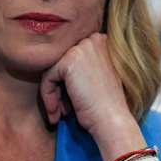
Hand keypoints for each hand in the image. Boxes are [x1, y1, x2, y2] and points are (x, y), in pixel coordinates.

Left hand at [40, 33, 146, 160]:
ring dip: (52, 93)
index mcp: (102, 40)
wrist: (112, 120)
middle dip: (59, 86)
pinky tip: (56, 111)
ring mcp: (81, 48)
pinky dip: (48, 95)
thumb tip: (54, 66)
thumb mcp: (97, 75)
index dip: (68, 79)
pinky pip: (47, 77)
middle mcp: (93, 39)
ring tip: (58, 112)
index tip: (69, 99)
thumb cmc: (106, 104)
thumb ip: (80, 65)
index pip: (72, 56)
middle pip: (61, 61)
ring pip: (53, 68)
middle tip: (62, 108)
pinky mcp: (69, 61)